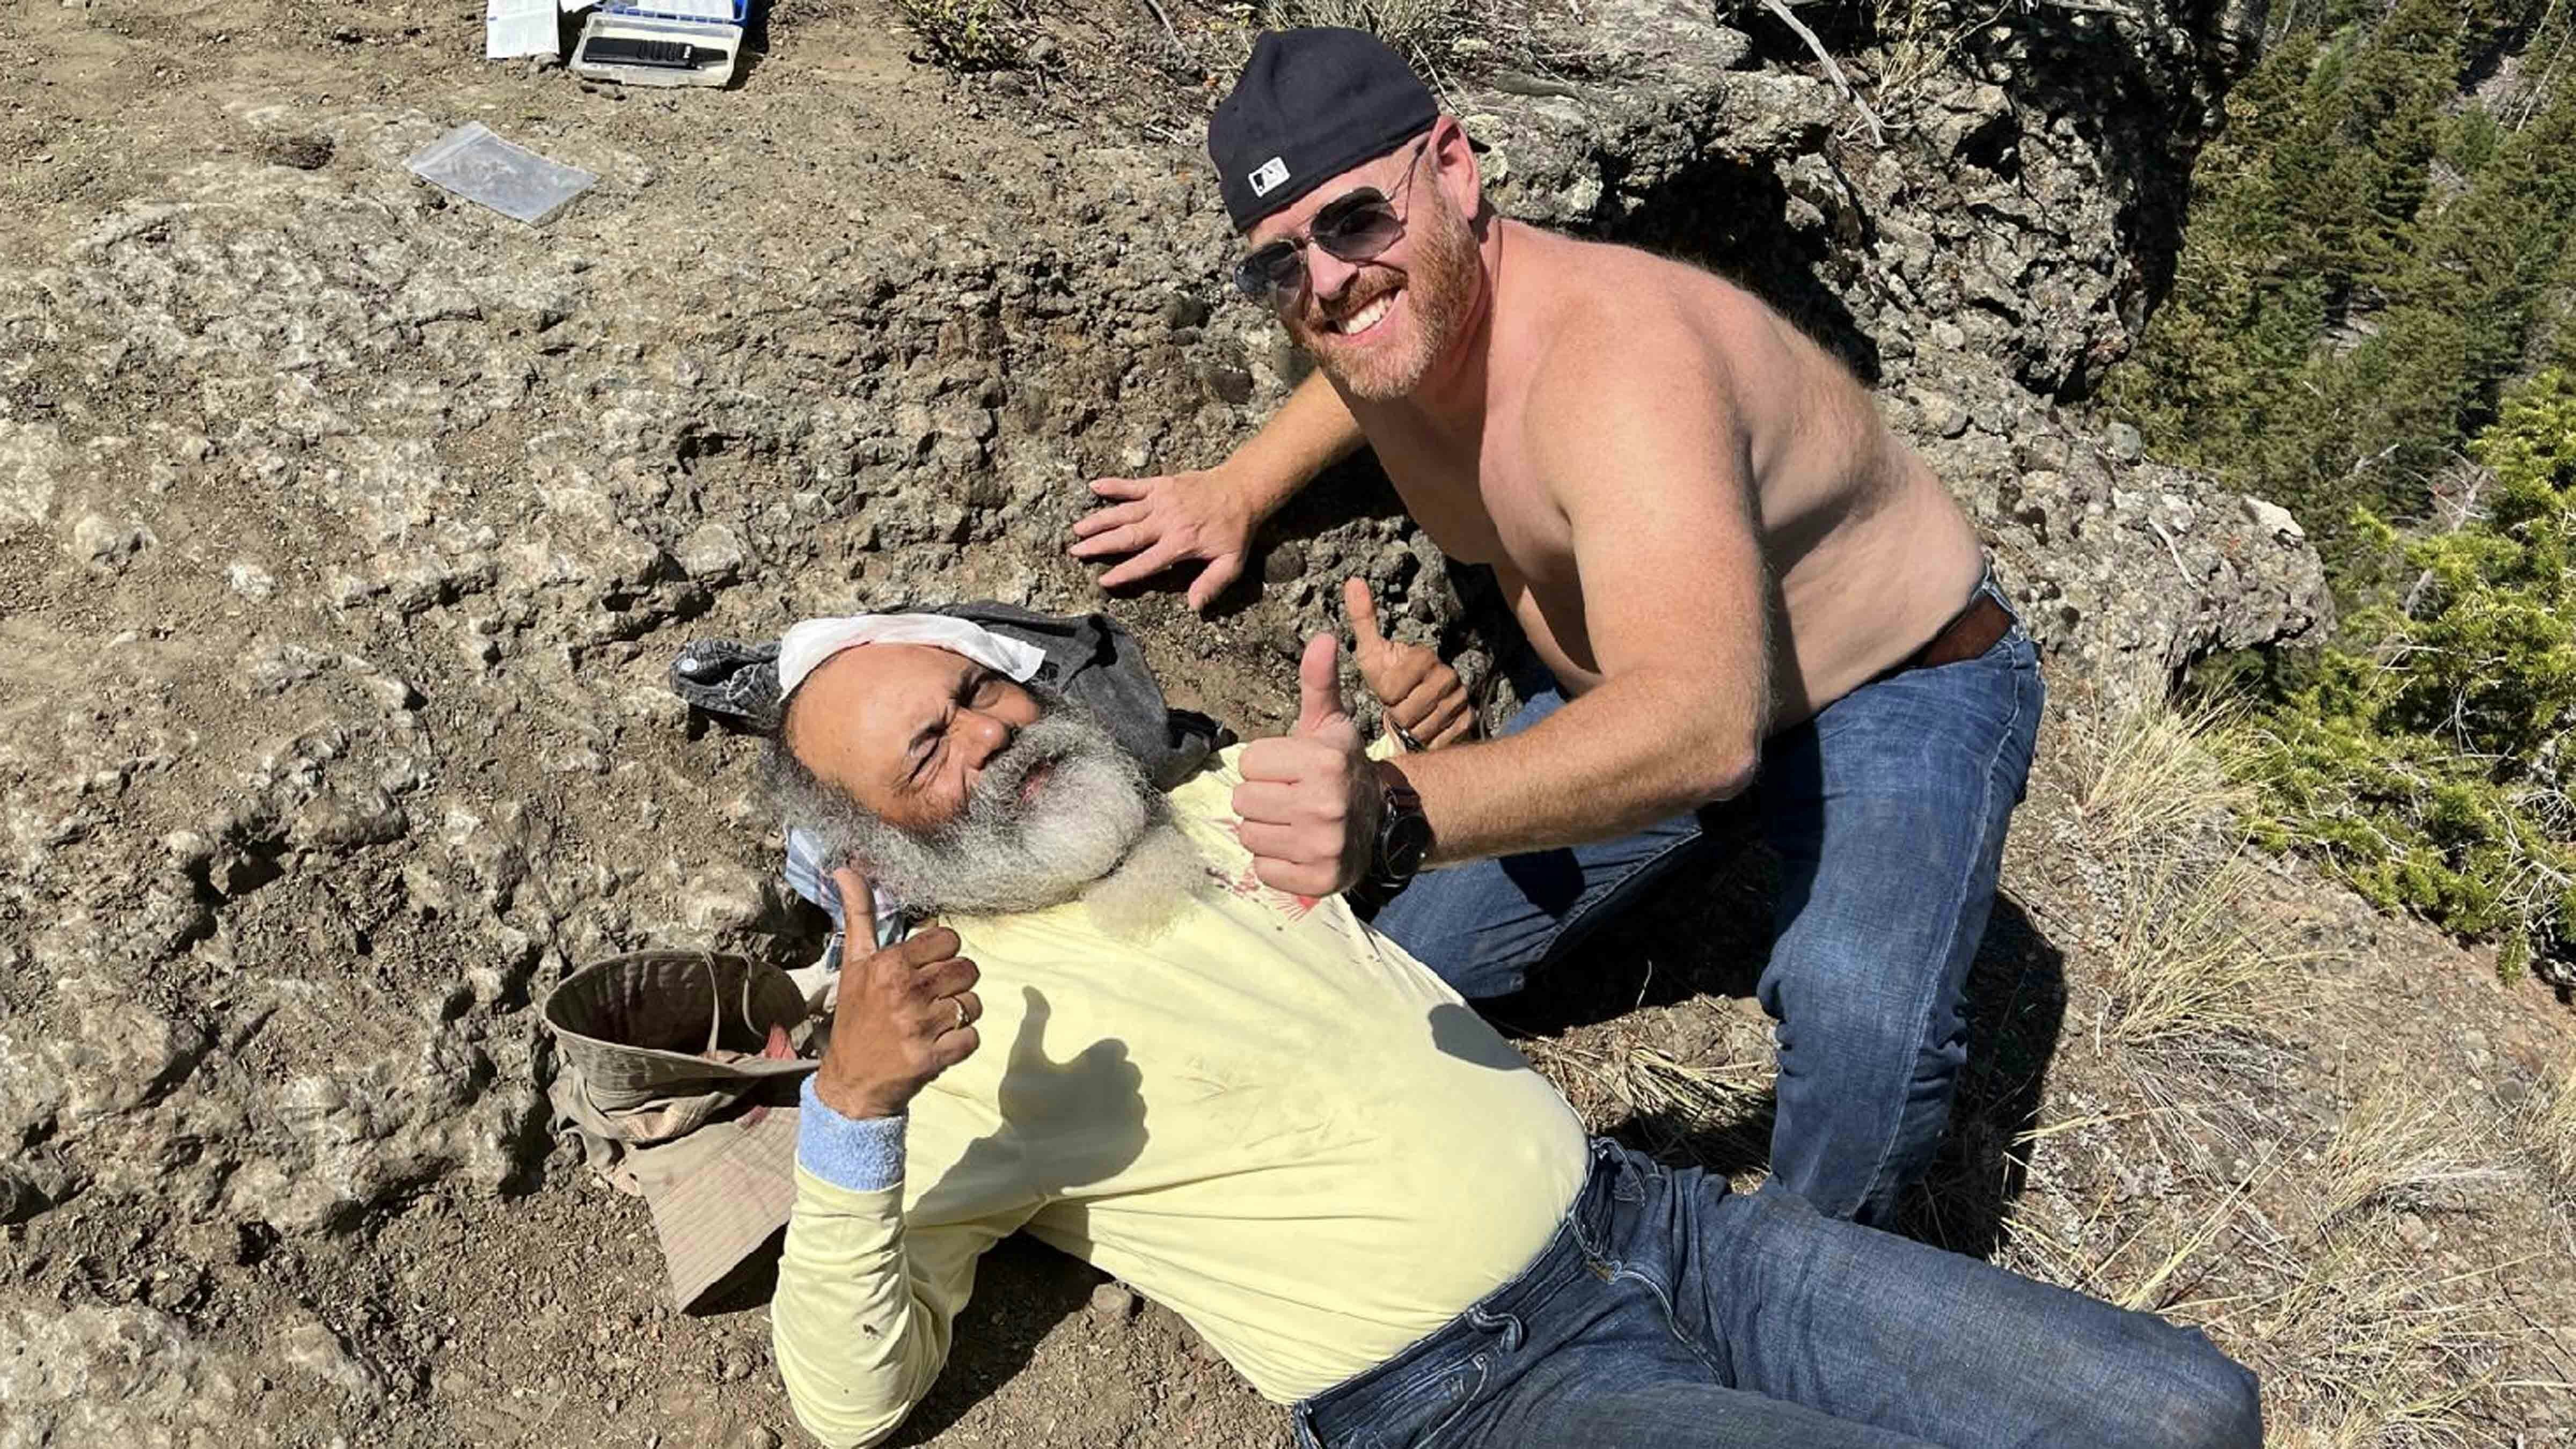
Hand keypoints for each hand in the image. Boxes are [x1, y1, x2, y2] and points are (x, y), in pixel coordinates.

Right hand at [812, 864, 982, 1119]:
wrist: (850, 1082)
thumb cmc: (857, 1018)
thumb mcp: (854, 964)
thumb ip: (859, 915)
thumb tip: (846, 867)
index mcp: (889, 965)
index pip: (949, 939)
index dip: (943, 954)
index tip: (926, 969)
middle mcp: (905, 992)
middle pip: (967, 969)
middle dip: (955, 984)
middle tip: (931, 998)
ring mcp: (919, 1027)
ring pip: (973, 1003)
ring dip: (960, 1014)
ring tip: (933, 1022)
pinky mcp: (933, 1058)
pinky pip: (972, 1037)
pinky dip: (961, 1042)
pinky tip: (938, 1044)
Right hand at [1067, 469, 1259, 612]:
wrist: (1242, 490)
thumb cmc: (1235, 530)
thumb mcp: (1231, 563)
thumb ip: (1211, 584)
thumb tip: (1194, 606)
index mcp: (1180, 544)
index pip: (1145, 563)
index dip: (1123, 573)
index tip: (1103, 581)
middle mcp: (1166, 523)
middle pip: (1126, 537)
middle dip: (1099, 545)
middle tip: (1076, 551)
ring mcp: (1161, 501)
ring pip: (1124, 513)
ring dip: (1099, 521)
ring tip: (1078, 529)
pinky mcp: (1161, 484)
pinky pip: (1133, 485)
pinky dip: (1113, 485)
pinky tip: (1094, 486)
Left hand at [1233, 635, 1381, 896]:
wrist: (1379, 821)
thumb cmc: (1341, 766)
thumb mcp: (1329, 722)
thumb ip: (1318, 681)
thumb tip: (1322, 637)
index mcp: (1324, 762)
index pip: (1248, 762)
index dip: (1267, 764)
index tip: (1293, 769)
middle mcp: (1325, 805)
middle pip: (1242, 800)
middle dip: (1262, 797)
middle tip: (1292, 797)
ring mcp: (1322, 846)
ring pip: (1248, 835)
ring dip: (1266, 829)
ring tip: (1295, 822)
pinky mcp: (1318, 880)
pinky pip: (1263, 869)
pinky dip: (1275, 862)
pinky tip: (1299, 848)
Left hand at [1345, 578, 1474, 749]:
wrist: (1415, 707)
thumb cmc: (1387, 678)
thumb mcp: (1371, 652)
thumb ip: (1362, 619)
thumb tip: (1353, 580)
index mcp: (1423, 657)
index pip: (1390, 689)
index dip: (1383, 695)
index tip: (1387, 690)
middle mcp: (1447, 675)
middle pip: (1407, 713)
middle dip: (1396, 714)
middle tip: (1399, 705)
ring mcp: (1460, 698)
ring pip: (1423, 730)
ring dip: (1412, 730)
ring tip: (1411, 716)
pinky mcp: (1470, 721)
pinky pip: (1441, 740)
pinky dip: (1429, 740)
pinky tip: (1426, 728)